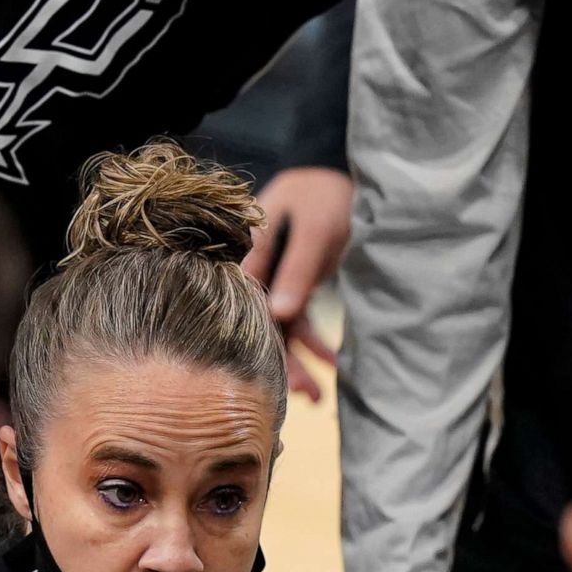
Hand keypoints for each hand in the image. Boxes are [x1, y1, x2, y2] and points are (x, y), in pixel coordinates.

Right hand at [242, 166, 351, 401]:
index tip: (261, 379)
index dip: (245, 345)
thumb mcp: (314, 230)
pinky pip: (298, 322)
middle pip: (256, 326)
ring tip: (318, 398)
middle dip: (279, 364)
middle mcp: (251, 273)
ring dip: (299, 361)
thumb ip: (297, 270)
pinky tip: (333, 362)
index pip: (236, 308)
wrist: (336, 173)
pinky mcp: (291, 286)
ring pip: (279, 330)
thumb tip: (279, 316)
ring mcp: (271, 281)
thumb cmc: (321, 194)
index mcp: (242, 256)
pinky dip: (315, 342)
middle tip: (301, 396)